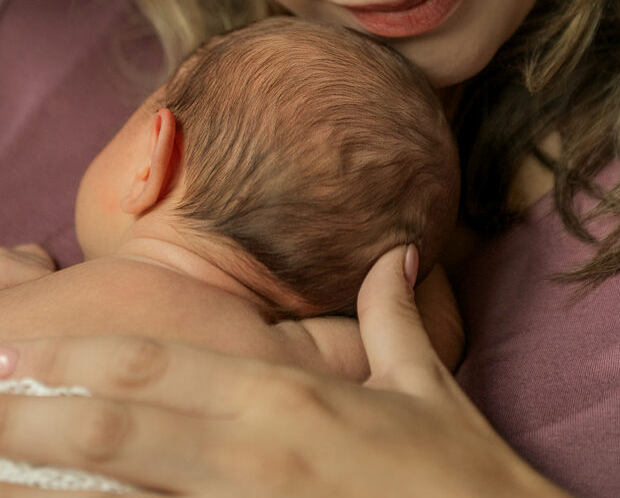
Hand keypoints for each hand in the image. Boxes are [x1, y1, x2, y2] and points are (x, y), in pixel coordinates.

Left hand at [0, 246, 570, 497]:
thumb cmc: (463, 478)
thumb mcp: (429, 389)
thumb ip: (394, 318)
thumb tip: (390, 256)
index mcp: (287, 401)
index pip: (162, 367)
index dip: (84, 358)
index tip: (24, 351)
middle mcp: (255, 452)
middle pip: (124, 423)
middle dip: (41, 410)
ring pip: (131, 484)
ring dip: (59, 469)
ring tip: (3, 454)